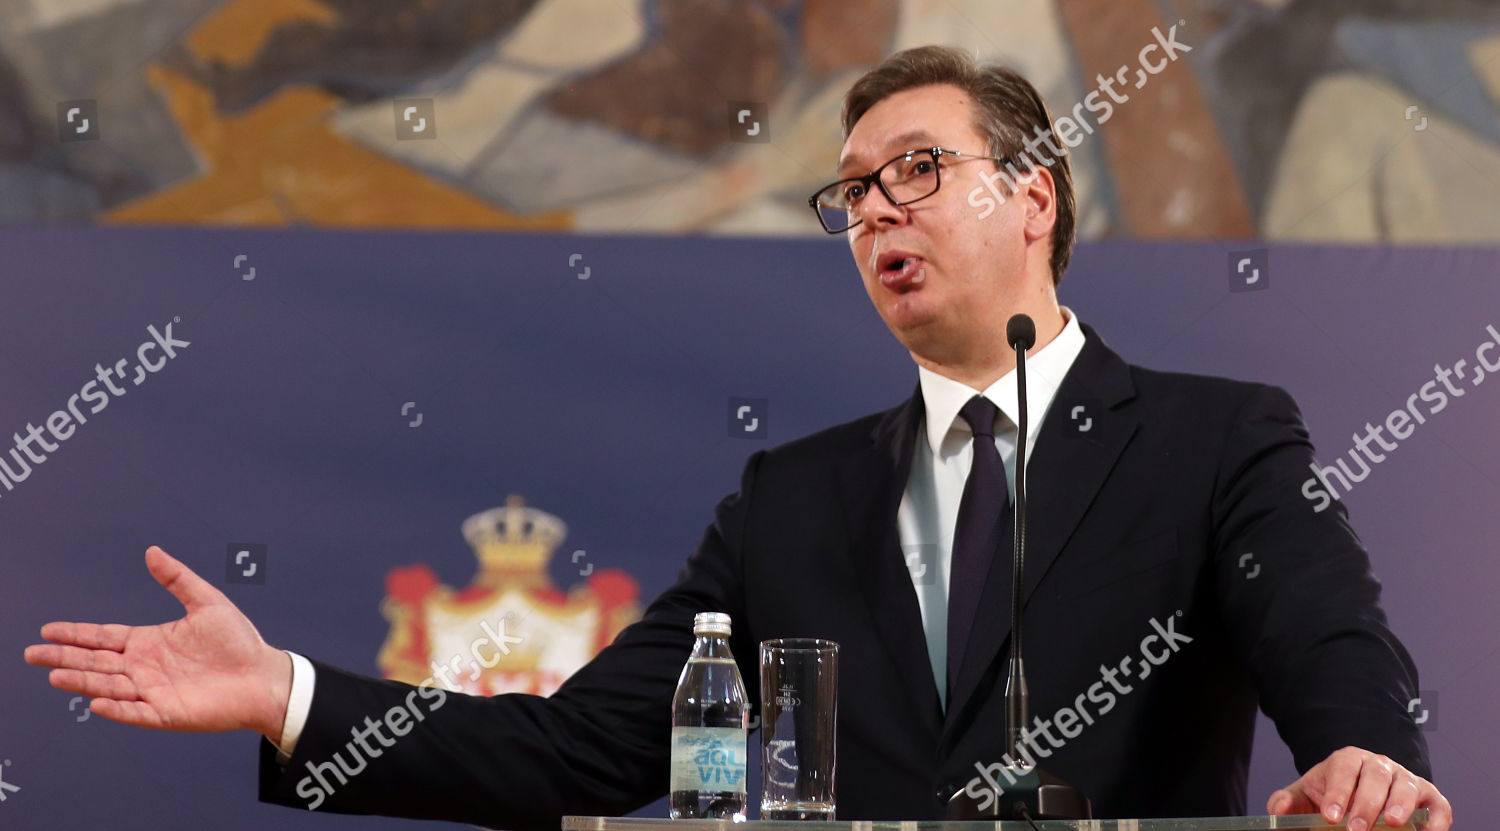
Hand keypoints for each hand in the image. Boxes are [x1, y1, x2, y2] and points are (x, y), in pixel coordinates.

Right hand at [23, 546, 291, 738]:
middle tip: (32, 654)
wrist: (263, 676)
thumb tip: (152, 551)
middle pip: (96, 662)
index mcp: (150, 642)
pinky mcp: (167, 714)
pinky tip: (97, 702)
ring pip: (108, 686)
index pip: (104, 638)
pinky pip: (136, 712)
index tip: (47, 628)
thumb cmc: (239, 641)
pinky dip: (117, 708)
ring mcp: (153, 692)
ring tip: (54, 674)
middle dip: (64, 657)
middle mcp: (145, 668)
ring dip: (82, 681)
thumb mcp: (207, 602)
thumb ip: (177, 579)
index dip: (76, 633)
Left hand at [1268, 746, 1451, 830]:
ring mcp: (1405, 779)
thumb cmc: (1330, 796)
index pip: (1344, 768)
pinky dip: (1437, 818)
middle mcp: (1379, 764)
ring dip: (1400, 804)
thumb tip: (1276, 810)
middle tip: (1356, 829)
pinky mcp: (1428, 797)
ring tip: (1391, 823)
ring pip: (1407, 785)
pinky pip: (1438, 804)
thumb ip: (1287, 801)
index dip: (1338, 791)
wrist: (1356, 795)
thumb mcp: (1305, 796)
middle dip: (1366, 803)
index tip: (1330, 817)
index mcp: (1348, 759)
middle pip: (1376, 776)